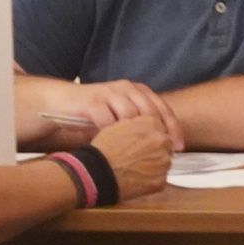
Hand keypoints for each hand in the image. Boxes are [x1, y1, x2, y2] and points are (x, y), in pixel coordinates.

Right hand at [16, 74, 184, 151]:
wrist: (63, 102)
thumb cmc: (96, 114)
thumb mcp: (122, 117)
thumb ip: (141, 126)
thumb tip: (165, 148)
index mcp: (138, 91)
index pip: (162, 108)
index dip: (173, 128)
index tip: (179, 147)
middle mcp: (126, 88)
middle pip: (150, 111)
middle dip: (159, 134)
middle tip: (164, 154)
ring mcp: (109, 93)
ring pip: (130, 115)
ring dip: (134, 137)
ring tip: (137, 155)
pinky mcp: (92, 100)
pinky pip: (107, 120)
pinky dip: (112, 135)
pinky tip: (114, 149)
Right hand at [91, 117, 173, 200]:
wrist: (97, 172)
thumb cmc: (104, 149)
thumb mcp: (119, 125)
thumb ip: (137, 124)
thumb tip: (144, 128)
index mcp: (152, 123)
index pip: (160, 128)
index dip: (151, 137)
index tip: (145, 143)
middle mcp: (161, 140)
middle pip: (166, 144)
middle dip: (156, 150)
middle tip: (139, 157)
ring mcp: (163, 160)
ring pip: (164, 162)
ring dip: (155, 165)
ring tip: (136, 169)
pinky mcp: (161, 179)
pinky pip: (160, 179)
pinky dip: (151, 180)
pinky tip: (136, 179)